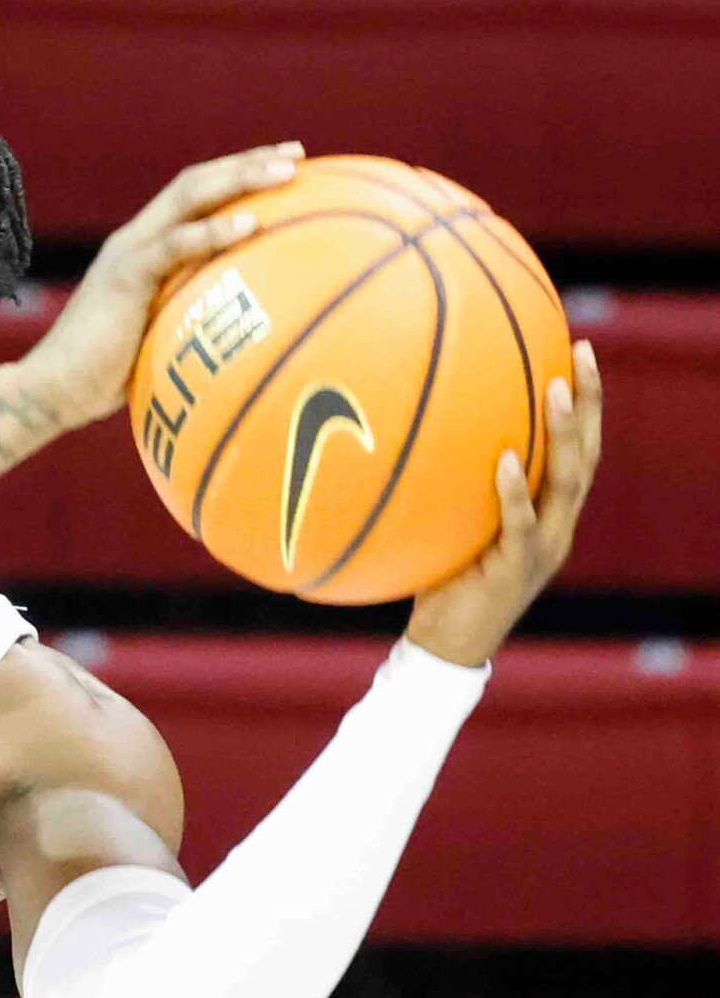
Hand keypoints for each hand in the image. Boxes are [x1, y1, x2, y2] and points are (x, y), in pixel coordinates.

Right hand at [23, 142, 303, 426]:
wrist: (53, 390)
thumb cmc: (107, 379)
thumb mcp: (160, 337)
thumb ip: (190, 319)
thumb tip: (244, 333)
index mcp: (143, 249)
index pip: (194, 195)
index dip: (238, 174)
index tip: (286, 164)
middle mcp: (135, 239)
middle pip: (196, 182)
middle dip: (249, 163)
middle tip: (298, 153)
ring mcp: (127, 254)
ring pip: (188, 198)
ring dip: (241, 179)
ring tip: (287, 173)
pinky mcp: (124, 277)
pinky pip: (174, 247)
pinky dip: (213, 232)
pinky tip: (251, 224)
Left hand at [407, 340, 603, 666]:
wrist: (443, 647)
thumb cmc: (438, 578)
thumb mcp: (449, 522)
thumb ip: (450, 484)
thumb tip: (409, 428)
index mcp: (547, 511)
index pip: (576, 448)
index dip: (584, 402)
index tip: (576, 350)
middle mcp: (556, 525)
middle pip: (587, 454)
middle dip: (588, 402)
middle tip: (582, 353)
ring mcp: (543, 547)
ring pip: (568, 482)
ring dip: (564, 434)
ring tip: (558, 389)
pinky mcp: (517, 570)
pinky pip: (521, 524)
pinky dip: (516, 491)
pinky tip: (508, 459)